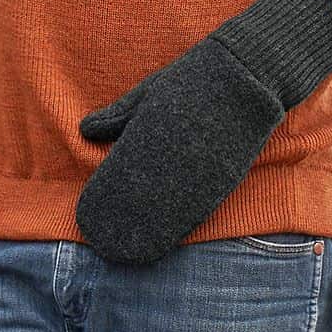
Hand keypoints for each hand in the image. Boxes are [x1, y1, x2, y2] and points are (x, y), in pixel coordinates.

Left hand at [75, 39, 283, 266]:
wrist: (247, 76)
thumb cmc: (191, 81)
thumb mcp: (148, 93)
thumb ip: (117, 115)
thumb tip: (84, 129)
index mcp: (150, 130)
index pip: (121, 172)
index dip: (105, 199)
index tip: (88, 218)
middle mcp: (173, 155)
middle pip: (143, 198)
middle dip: (122, 224)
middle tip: (102, 247)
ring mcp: (200, 169)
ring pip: (169, 210)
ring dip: (148, 234)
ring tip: (127, 256)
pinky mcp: (224, 177)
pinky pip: (198, 208)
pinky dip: (178, 227)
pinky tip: (163, 242)